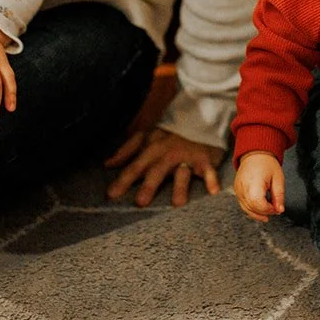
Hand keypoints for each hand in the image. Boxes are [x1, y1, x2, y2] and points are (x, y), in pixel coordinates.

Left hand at [104, 127, 224, 206]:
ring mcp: (186, 156)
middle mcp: (167, 153)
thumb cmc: (169, 133)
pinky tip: (213, 191)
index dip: (123, 180)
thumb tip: (107, 164)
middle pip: (156, 170)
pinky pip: (208, 170)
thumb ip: (126, 151)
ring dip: (180, 187)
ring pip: (182, 173)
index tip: (111, 195)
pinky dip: (212, 179)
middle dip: (149, 185)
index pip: (135, 166)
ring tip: (177, 204)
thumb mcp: (145, 137)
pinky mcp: (204, 158)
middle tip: (141, 203)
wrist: (198, 116)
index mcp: (151, 148)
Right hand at [232, 151, 284, 222]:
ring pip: (246, 209)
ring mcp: (238, 189)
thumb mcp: (278, 179)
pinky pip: (243, 204)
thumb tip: (280, 210)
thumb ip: (279, 196)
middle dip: (264, 212)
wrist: (255, 154)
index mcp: (254, 183)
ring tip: (268, 210)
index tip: (277, 208)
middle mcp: (243, 187)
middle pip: (252, 208)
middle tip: (274, 209)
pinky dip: (251, 208)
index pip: (259, 205)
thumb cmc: (267, 164)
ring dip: (258, 213)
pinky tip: (260, 207)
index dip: (269, 210)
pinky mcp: (236, 190)